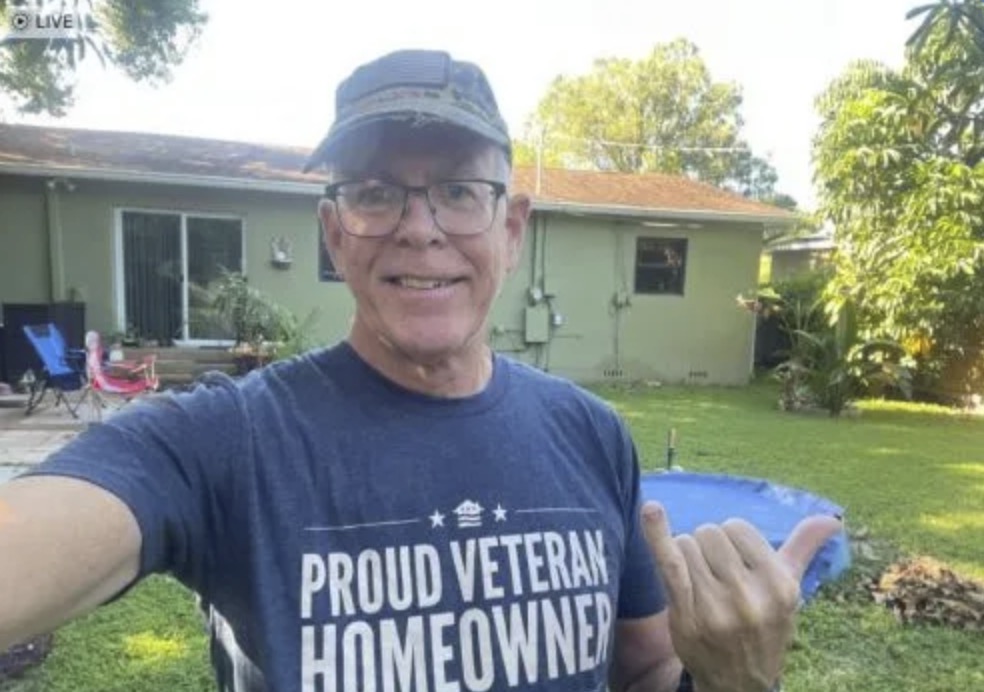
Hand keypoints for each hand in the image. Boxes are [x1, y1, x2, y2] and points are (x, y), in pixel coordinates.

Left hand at [641, 501, 841, 691]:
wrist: (738, 683)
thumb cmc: (764, 624)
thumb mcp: (788, 589)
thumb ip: (804, 548)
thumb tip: (833, 519)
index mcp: (780, 586)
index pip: (738, 528)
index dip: (731, 538)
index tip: (736, 560)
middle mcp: (751, 598)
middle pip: (709, 533)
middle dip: (707, 546)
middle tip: (715, 574)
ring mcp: (717, 609)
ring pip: (686, 545)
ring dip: (686, 556)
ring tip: (700, 583)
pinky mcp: (686, 617)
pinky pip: (669, 564)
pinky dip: (656, 535)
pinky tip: (650, 511)